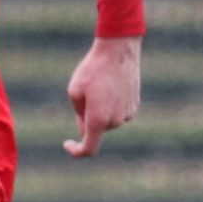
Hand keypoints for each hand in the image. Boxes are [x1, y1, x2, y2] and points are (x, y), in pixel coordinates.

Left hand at [62, 35, 141, 156]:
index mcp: (98, 120)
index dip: (76, 151)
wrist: (118, 50)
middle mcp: (115, 121)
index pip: (88, 149)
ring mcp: (127, 114)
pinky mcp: (134, 105)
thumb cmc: (93, 69)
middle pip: (95, 129)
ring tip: (100, 85)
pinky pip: (118, 111)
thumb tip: (86, 128)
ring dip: (100, 109)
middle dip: (87, 117)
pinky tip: (111, 85)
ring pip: (107, 120)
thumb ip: (79, 113)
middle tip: (84, 94)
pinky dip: (112, 104)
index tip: (67, 144)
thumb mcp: (75, 90)